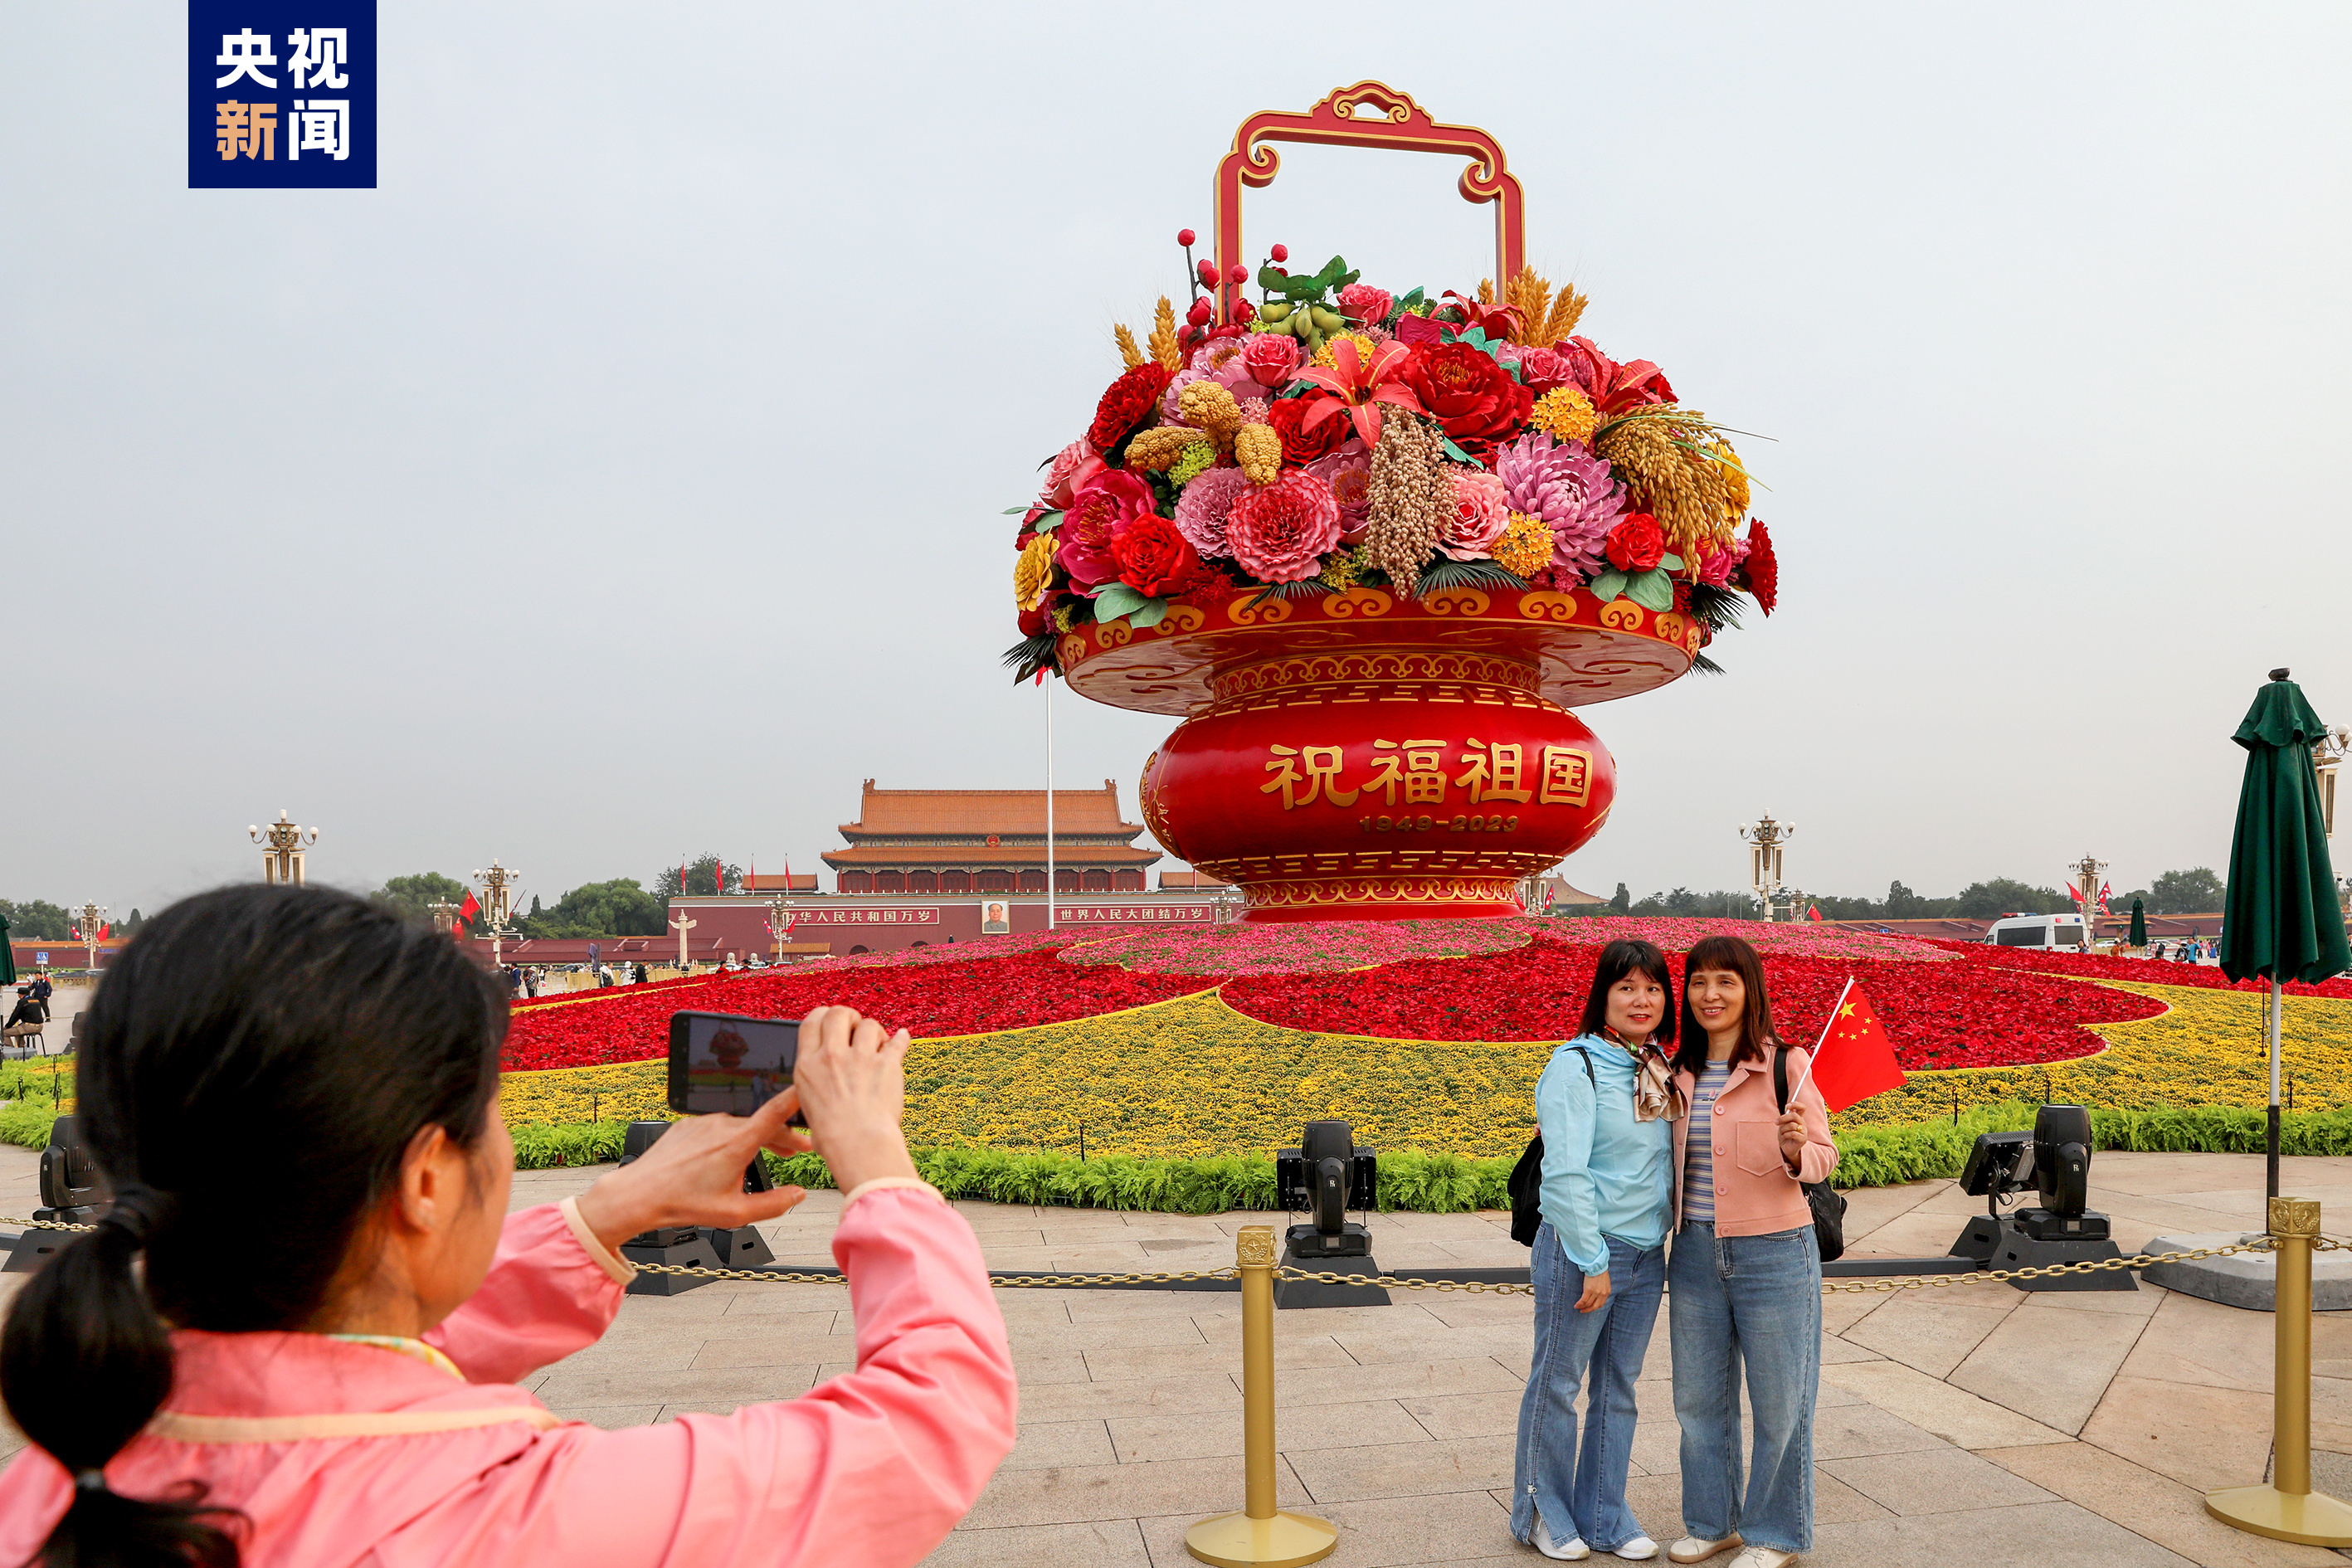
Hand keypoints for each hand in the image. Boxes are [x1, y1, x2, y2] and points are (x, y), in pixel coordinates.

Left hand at [575, 1089, 814, 1252]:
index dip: (797, 1099)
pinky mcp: (688, 1124)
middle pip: (763, 1124)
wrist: (640, 1194)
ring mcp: (703, 1122)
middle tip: (798, 1150)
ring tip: (762, 1153)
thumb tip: (797, 1195)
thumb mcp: (736, 1213)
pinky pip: (716, 1127)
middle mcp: (721, 1125)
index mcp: (737, 1143)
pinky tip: (726, 1155)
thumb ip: (774, 1204)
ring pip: (739, 1125)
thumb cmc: (682, 1204)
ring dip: (755, 1137)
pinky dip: (729, 1137)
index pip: (776, 1112)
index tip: (811, 1088)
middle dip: (784, 1136)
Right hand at [789, 1005, 919, 1192]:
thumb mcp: (808, 1102)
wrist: (857, 1145)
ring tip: (878, 1045)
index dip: (822, 1015)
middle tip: (856, 1028)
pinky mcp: (886, 1064)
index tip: (831, 1018)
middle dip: (849, 1016)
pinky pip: (897, 1042)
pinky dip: (901, 1039)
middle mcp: (832, 1057)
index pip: (811, 1022)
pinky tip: (902, 1038)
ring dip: (875, 1032)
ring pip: (869, 1024)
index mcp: (808, 1065)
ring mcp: (860, 1058)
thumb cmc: (832, 1135)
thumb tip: (826, 1071)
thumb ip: (817, 1078)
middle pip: (839, 1013)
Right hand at [1575, 1269, 1610, 1312]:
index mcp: (1607, 1292)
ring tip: (1578, 1308)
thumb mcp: (1605, 1283)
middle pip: (1595, 1306)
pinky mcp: (1588, 1290)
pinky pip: (1583, 1300)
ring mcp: (1595, 1292)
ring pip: (1588, 1304)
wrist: (1597, 1265)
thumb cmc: (1600, 1272)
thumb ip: (1602, 1290)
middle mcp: (1602, 1294)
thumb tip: (1597, 1296)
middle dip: (1588, 1310)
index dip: (1594, 1308)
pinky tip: (1576, 1305)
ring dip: (1582, 1307)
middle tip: (1583, 1311)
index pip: (1601, 1304)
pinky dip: (1579, 1304)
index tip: (1589, 1308)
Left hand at [1778, 1108, 1808, 1167]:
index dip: (1796, 1104)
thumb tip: (1787, 1108)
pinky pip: (1792, 1133)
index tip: (1787, 1106)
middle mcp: (1803, 1123)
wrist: (1786, 1148)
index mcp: (1798, 1118)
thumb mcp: (1783, 1124)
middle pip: (1794, 1115)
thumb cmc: (1785, 1135)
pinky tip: (1784, 1137)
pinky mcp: (1803, 1139)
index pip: (1802, 1107)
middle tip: (1776, 1122)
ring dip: (1783, 1129)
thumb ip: (1785, 1117)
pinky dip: (1785, 1135)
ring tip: (1782, 1133)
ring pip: (1791, 1125)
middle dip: (1783, 1118)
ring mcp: (1804, 1131)